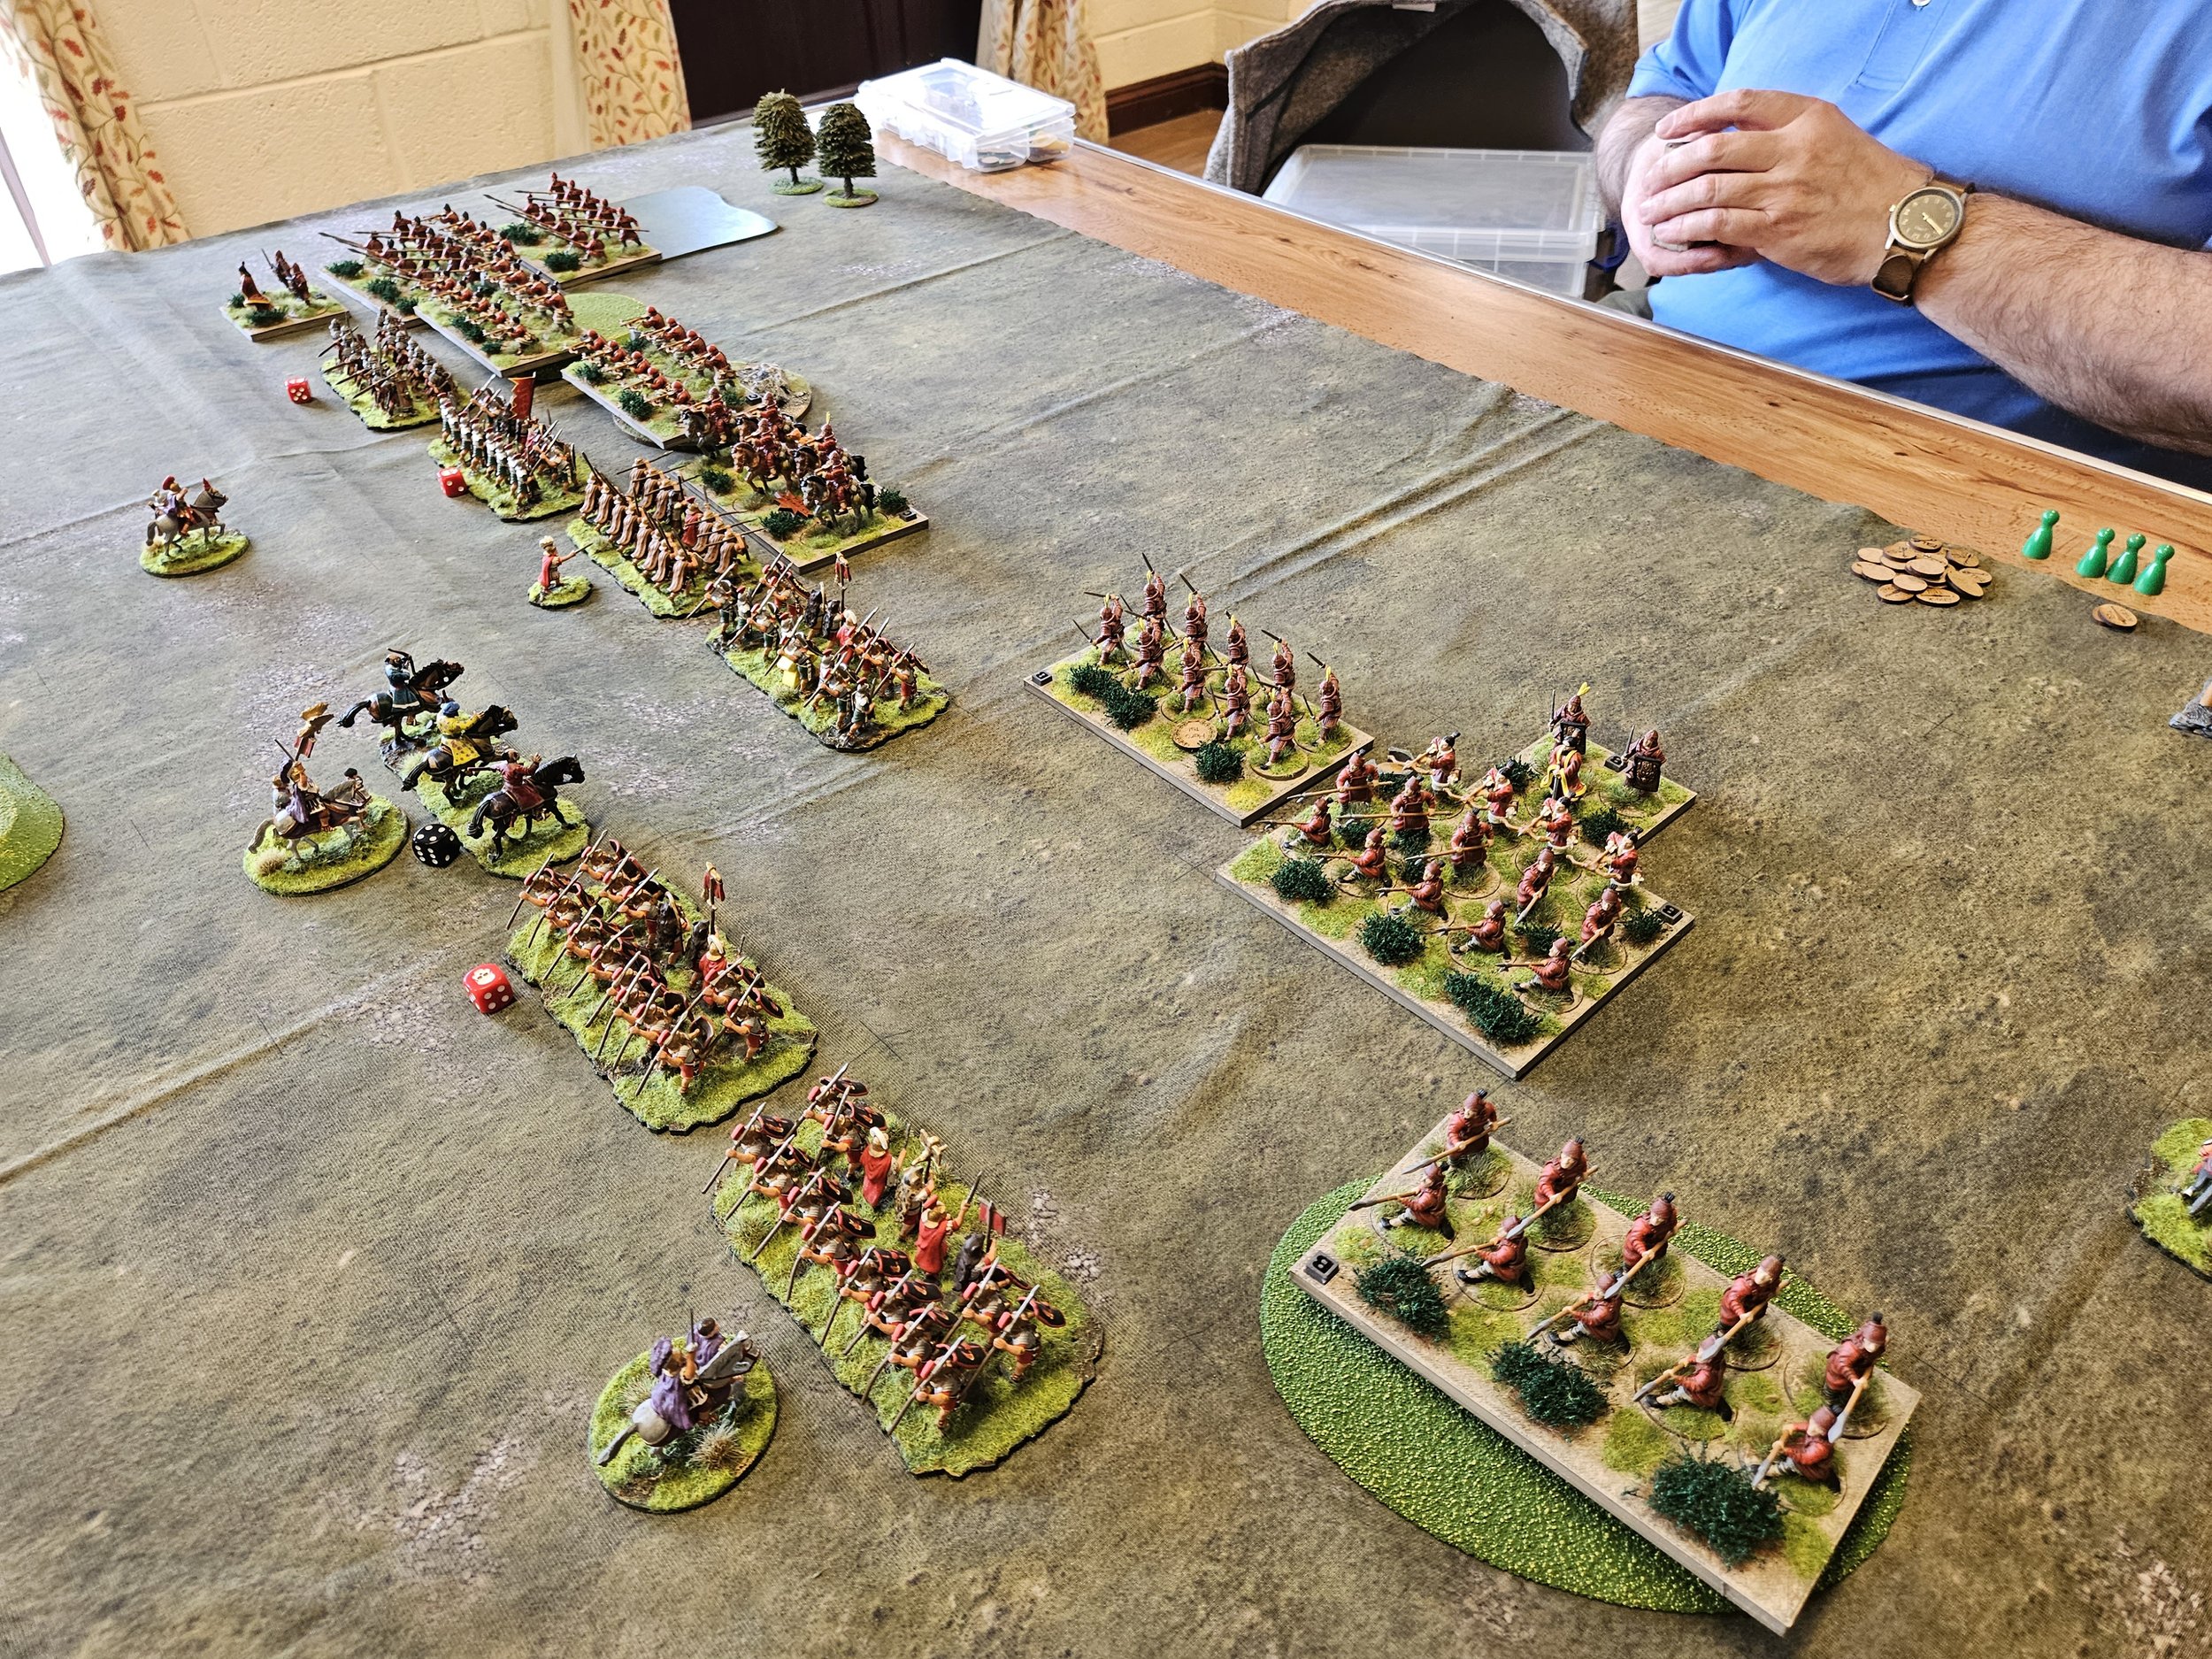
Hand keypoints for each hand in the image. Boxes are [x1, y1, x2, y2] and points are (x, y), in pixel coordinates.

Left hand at [1633, 90, 1932, 285]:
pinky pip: (1717, 223)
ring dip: (1670, 201)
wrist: (1905, 227)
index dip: (1696, 113)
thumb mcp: (1837, 139)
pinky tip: (1673, 234)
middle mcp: (1794, 148)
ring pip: (1708, 187)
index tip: (1670, 127)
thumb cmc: (1872, 187)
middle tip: (1652, 177)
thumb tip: (1740, 137)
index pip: (1740, 101)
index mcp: (1809, 118)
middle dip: (1671, 163)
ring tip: (1650, 210)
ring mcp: (1785, 189)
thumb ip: (1791, 135)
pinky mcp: (1777, 229)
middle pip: (1712, 147)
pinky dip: (1688, 228)